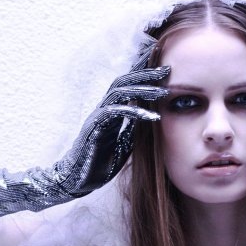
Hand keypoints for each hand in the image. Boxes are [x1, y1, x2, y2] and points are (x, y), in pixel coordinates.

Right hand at [52, 37, 169, 196]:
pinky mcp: (94, 128)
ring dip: (143, 90)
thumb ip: (134, 129)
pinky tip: (153, 117)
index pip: (127, 85)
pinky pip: (115, 113)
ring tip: (163, 92)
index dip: (143, 72)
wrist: (78, 180)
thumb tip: (150, 118)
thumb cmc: (99, 163)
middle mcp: (103, 108)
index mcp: (111, 110)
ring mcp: (97, 116)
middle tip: (167, 69)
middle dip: (146, 74)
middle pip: (124, 81)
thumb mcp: (124, 144)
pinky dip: (135, 113)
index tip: (163, 66)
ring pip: (120, 93)